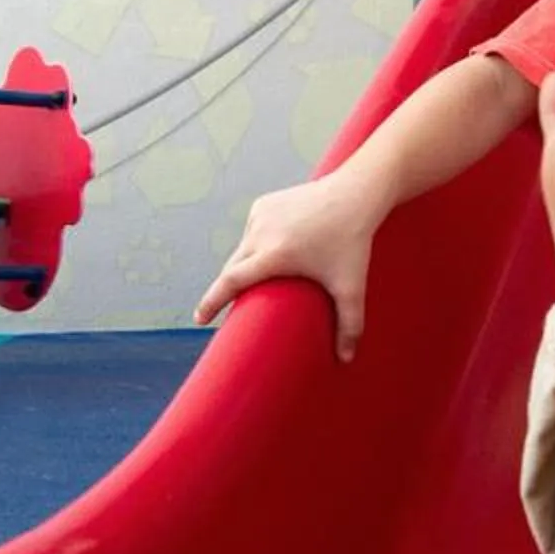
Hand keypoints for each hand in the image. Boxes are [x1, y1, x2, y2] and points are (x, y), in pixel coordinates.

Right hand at [194, 173, 386, 361]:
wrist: (355, 194)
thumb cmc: (353, 242)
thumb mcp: (352, 287)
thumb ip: (350, 325)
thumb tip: (346, 359)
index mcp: (275, 254)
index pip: (231, 282)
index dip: (212, 302)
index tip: (199, 319)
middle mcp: (260, 232)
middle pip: (234, 269)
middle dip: (231, 288)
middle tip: (235, 307)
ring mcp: (260, 215)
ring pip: (243, 250)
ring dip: (247, 266)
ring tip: (266, 277)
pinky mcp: (263, 204)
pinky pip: (253, 231)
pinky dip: (257, 244)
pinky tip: (271, 249)